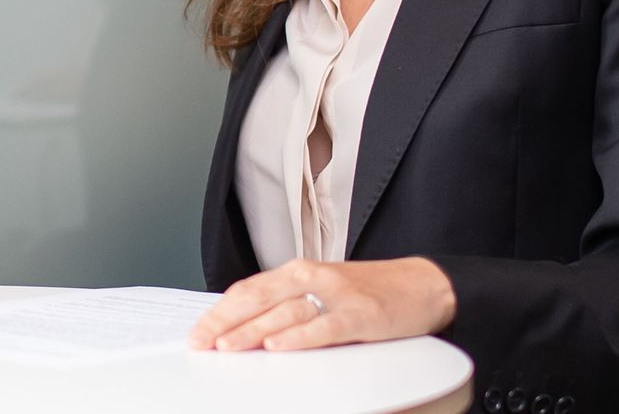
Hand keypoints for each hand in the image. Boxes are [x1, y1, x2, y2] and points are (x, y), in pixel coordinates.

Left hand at [187, 257, 455, 351]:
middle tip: (201, 343)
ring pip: (287, 312)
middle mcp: (315, 277)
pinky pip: (325, 326)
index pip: (251, 289)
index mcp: (302, 271)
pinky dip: (300, 336)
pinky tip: (280, 347)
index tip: (197, 332)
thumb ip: (289, 303)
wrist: (421, 284)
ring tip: (227, 347)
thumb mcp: (324, 291)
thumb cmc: (370, 292)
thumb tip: (245, 327)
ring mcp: (338, 295)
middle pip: (262, 299)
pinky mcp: (360, 314)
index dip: (221, 311)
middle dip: (227, 322)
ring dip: (254, 330)